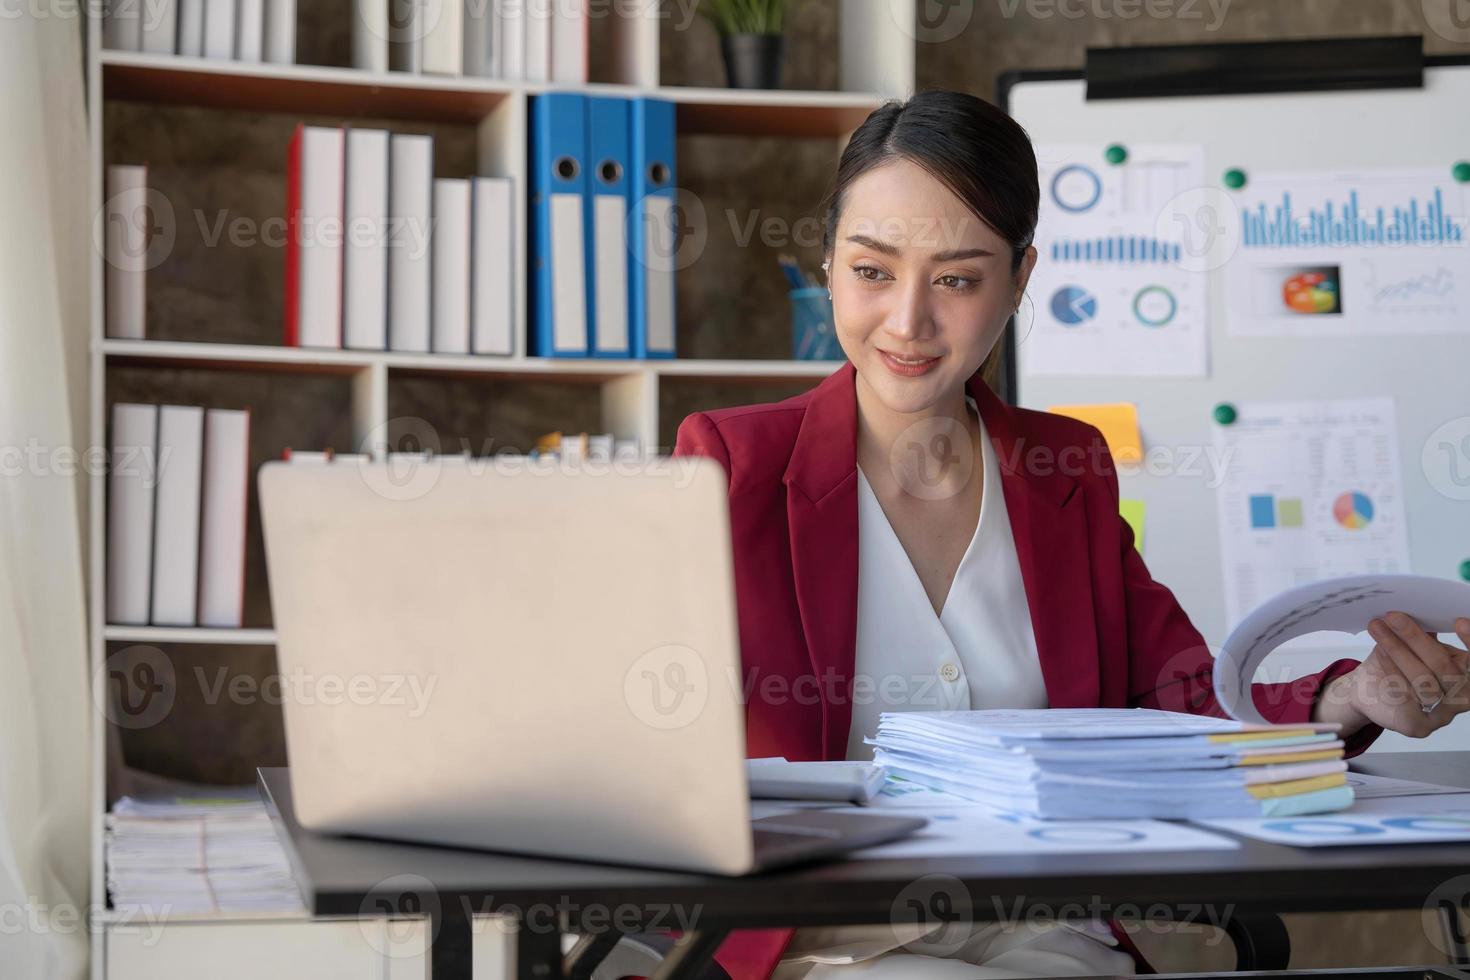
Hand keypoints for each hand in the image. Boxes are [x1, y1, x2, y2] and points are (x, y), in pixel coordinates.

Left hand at [1313, 613, 1469, 738]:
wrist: (1368, 690)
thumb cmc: (1397, 662)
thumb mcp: (1415, 644)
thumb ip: (1427, 632)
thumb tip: (1427, 607)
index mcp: (1468, 674)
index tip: (1458, 621)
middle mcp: (1464, 697)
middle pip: (1444, 667)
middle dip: (1415, 638)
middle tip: (1393, 616)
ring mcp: (1443, 715)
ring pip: (1423, 681)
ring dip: (1398, 651)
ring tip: (1379, 629)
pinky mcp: (1419, 726)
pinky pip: (1405, 698)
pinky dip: (1391, 672)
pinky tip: (1380, 655)